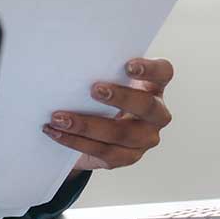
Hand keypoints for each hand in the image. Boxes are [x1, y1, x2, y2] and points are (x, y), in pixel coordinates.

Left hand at [43, 57, 174, 171]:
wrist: (94, 131)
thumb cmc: (100, 97)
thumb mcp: (105, 81)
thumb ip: (99, 71)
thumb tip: (68, 61)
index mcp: (153, 86)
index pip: (163, 73)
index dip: (150, 69)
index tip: (128, 66)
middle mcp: (156, 113)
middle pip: (147, 106)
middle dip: (121, 98)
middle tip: (94, 89)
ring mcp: (144, 138)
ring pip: (121, 133)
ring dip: (87, 125)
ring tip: (59, 117)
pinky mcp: (127, 157)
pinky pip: (102, 151)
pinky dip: (75, 141)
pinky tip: (56, 132)